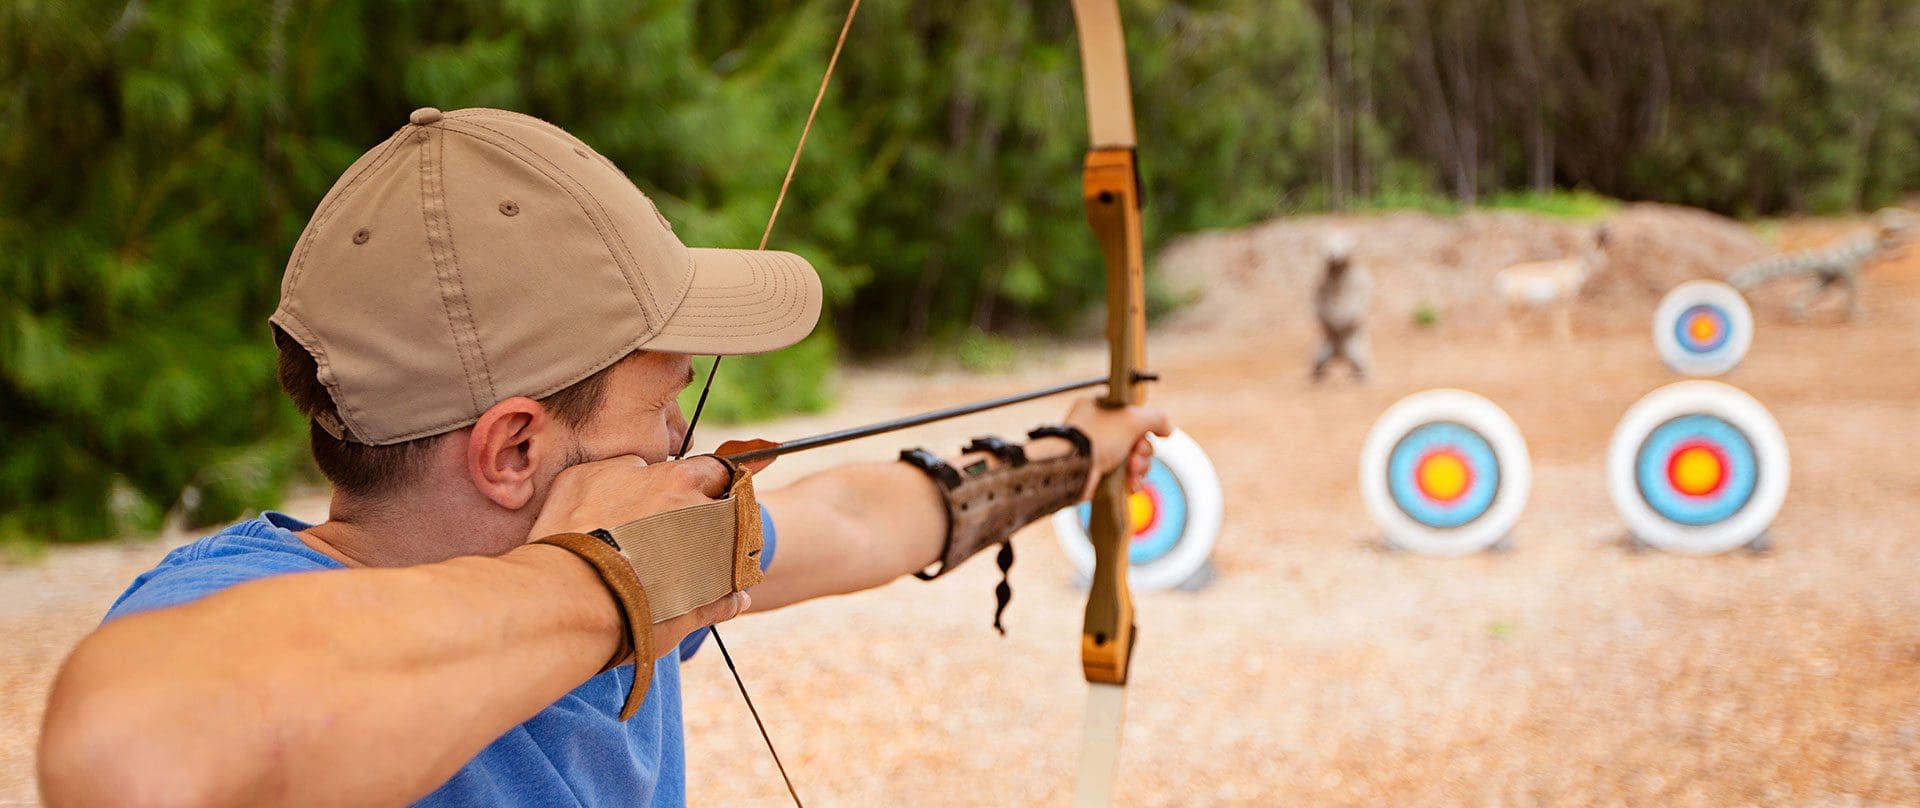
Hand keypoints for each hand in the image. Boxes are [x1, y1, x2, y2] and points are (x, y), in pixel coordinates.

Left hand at [531, 455, 749, 660]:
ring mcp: (629, 473)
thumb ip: (718, 599)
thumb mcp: (688, 614)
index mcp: (714, 514)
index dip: (726, 512)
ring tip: (621, 532)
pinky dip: (598, 497)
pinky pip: (600, 477)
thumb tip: (737, 598)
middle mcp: (678, 481)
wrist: (571, 604)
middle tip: (673, 525)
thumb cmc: (637, 613)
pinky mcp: (586, 475)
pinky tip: (588, 529)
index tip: (715, 528)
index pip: (736, 498)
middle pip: (699, 472)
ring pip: (644, 472)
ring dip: (641, 493)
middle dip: (693, 491)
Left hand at [1063, 397, 1173, 501]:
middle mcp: (1098, 430)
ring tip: (1133, 470)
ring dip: (1140, 467)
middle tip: (1136, 454)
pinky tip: (1132, 484)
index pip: (1132, 416)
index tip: (1144, 434)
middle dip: (1143, 450)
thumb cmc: (1098, 437)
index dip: (1144, 427)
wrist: (1072, 468)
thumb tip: (1168, 430)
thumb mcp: (1133, 419)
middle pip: (1136, 439)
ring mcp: (1097, 453)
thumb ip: (1157, 418)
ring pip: (1133, 460)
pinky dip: (1132, 482)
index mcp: (1099, 409)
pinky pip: (1124, 478)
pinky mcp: (1098, 476)